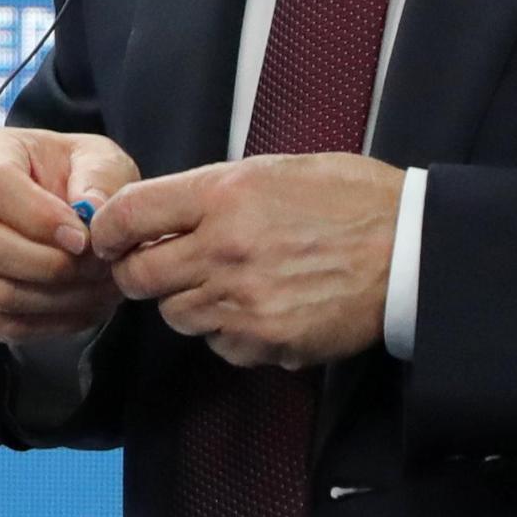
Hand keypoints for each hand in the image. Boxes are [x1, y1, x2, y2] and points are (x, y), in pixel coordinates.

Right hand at [0, 127, 142, 343]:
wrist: (47, 210)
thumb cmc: (72, 178)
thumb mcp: (98, 160)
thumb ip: (101, 178)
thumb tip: (92, 212)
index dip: (40, 218)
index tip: (84, 238)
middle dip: (53, 266)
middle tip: (99, 269)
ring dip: (56, 299)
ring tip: (99, 290)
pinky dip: (46, 324)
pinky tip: (78, 308)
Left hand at [91, 152, 403, 368]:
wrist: (410, 248)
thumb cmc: (347, 198)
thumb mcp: (272, 171)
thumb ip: (212, 194)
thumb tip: (162, 214)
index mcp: (224, 196)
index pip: (130, 213)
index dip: (107, 228)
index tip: (106, 237)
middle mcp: (225, 249)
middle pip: (140, 276)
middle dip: (138, 272)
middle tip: (154, 266)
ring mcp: (245, 302)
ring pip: (176, 315)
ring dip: (185, 302)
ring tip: (219, 284)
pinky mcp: (269, 342)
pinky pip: (220, 345)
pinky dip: (227, 332)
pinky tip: (256, 309)